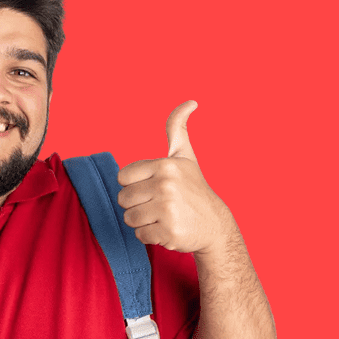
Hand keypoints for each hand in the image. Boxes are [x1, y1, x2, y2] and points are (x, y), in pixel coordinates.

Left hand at [117, 101, 236, 255]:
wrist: (215, 224)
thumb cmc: (194, 188)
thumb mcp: (185, 156)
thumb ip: (177, 128)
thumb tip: (191, 102)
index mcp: (165, 165)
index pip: (123, 178)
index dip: (134, 185)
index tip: (152, 187)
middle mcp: (166, 185)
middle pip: (123, 199)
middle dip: (137, 204)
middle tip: (159, 205)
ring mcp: (168, 209)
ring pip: (129, 218)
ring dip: (142, 221)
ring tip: (162, 216)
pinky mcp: (168, 232)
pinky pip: (140, 235)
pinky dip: (150, 236)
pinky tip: (167, 229)